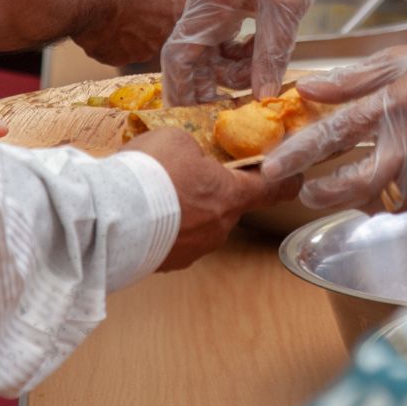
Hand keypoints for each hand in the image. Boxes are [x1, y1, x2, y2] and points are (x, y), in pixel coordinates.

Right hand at [71, 0, 193, 66]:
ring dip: (128, 30)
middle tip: (129, 1)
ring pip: (137, 40)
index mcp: (179, 6)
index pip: (179, 6)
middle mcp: (166, 32)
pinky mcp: (119, 59)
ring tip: (112, 12)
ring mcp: (142, 49)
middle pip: (159, 25)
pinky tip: (100, 25)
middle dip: (147, 15)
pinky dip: (109, 41)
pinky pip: (115, 50)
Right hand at [121, 129, 284, 270]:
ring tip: (154, 195)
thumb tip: (190, 162)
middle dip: (210, 192)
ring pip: (197, 225)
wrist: (111, 219)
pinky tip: (141, 215)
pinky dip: (163, 229)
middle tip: (185, 175)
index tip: (295, 180)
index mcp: (230, 196)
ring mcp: (193, 250)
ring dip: (184, 211)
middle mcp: (219, 228)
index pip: (271, 190)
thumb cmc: (151, 173)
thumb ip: (193, 151)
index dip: (284, 183)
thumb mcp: (177, 140)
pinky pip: (173, 241)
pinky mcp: (166, 265)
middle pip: (226, 207)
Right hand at [161, 0, 360, 103]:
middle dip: (210, 84)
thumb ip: (269, 55)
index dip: (180, 88)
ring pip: (212, 51)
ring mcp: (217, 1)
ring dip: (231, 70)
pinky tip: (264, 55)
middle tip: (231, 110)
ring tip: (260, 75)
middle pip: (193, 55)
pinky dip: (242, 56)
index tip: (189, 117)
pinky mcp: (233, 3)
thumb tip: (262, 97)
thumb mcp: (286, 9)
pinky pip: (227, 41)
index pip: (179, 53)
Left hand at [263, 39, 406, 211]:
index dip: (301, 151)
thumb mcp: (399, 60)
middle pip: (354, 182)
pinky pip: (399, 204)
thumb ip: (351, 79)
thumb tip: (308, 88)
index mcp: (394, 103)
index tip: (275, 164)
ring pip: (375, 199)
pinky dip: (379, 199)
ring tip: (333, 186)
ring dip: (348, 198)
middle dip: (320, 193)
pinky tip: (373, 185)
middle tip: (303, 190)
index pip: (337, 132)